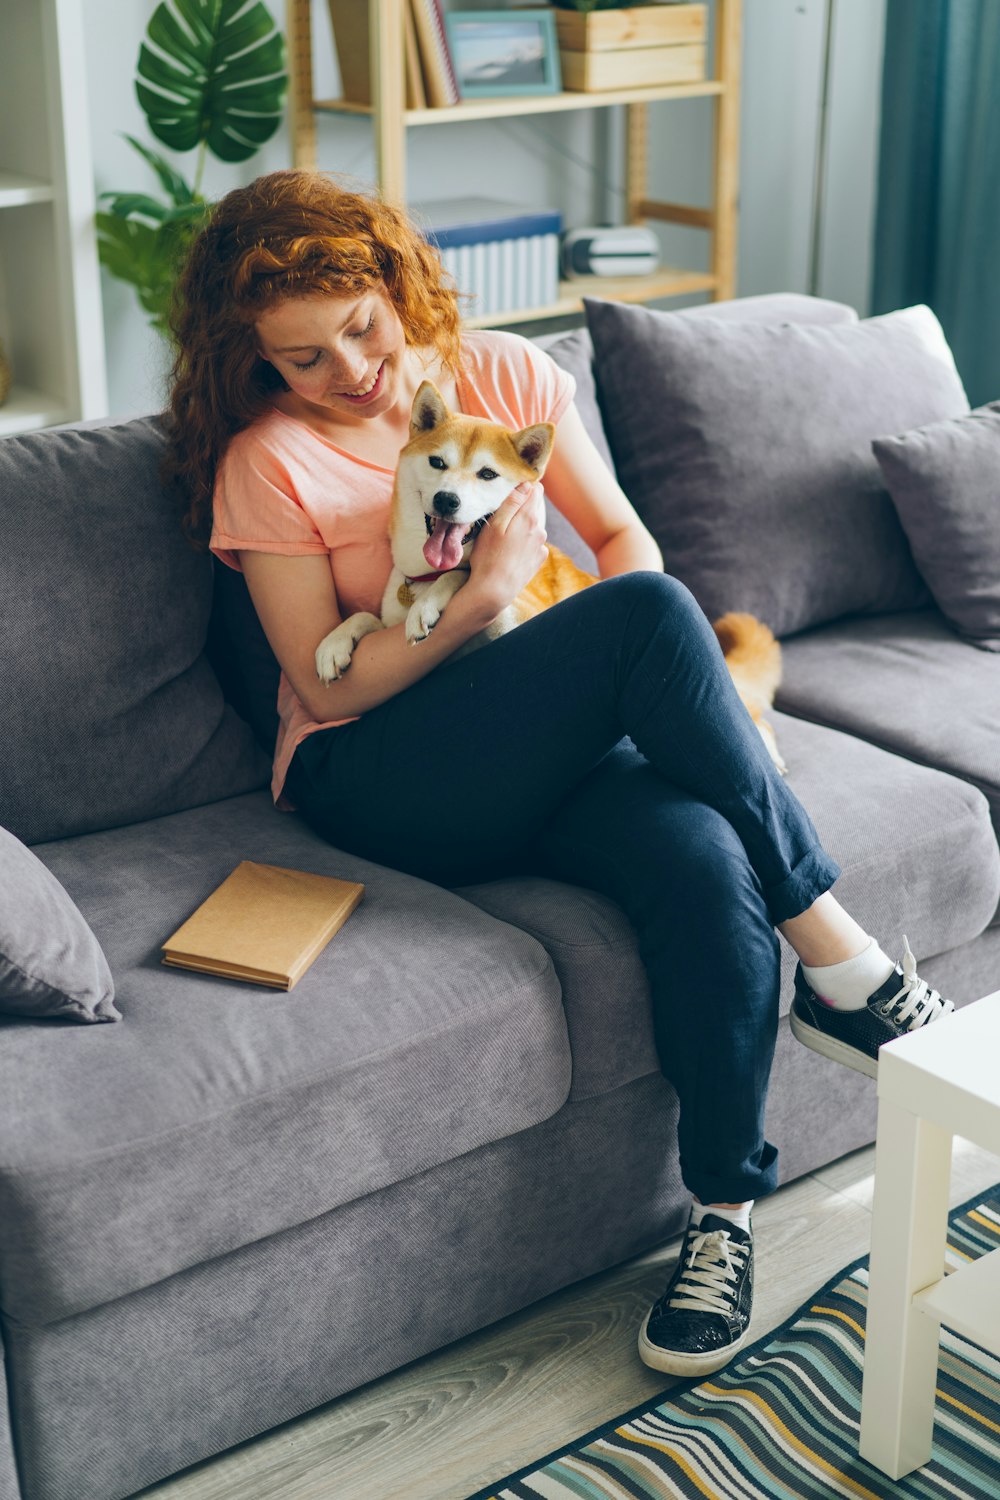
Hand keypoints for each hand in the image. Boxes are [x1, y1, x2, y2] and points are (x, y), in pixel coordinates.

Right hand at [466, 481, 547, 620]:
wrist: (494, 591)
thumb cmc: (488, 557)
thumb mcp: (494, 525)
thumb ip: (511, 503)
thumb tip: (526, 485)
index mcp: (528, 518)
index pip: (535, 489)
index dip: (523, 488)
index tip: (510, 494)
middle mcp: (540, 530)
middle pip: (533, 509)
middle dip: (519, 511)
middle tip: (500, 522)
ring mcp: (541, 546)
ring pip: (532, 527)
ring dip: (521, 529)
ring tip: (502, 542)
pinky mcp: (538, 560)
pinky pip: (532, 544)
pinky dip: (523, 544)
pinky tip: (510, 554)